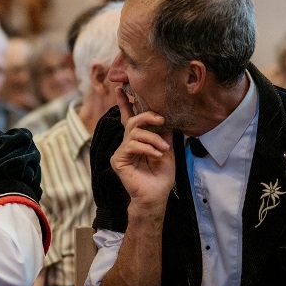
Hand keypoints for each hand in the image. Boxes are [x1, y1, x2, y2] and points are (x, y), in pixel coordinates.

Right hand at [111, 89, 174, 208]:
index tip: (121, 88)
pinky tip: (155, 156)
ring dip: (153, 139)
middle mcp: (127, 144)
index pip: (130, 118)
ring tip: (163, 150)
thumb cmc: (161, 177)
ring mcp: (121, 152)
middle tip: (161, 121)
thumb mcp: (167, 150)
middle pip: (133, 121)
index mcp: (138, 141)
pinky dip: (147, 148)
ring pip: (134, 132)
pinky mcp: (118, 160)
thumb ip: (164, 134)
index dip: (125, 103)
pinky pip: (131, 145)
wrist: (156, 197)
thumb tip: (165, 117)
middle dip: (147, 116)